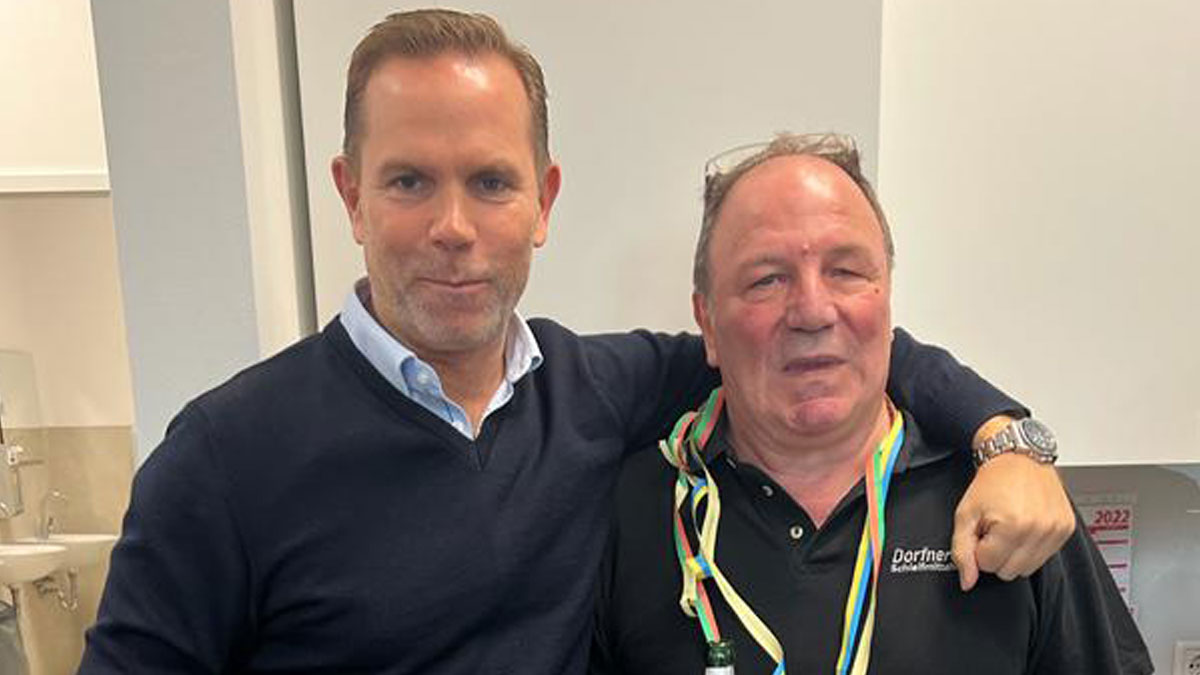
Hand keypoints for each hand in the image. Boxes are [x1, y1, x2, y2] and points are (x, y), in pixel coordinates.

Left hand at [951, 453, 1074, 590]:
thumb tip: (967, 582)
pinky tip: (1025, 526)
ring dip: (1014, 553)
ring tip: (1009, 527)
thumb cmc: (992, 482)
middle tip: (995, 528)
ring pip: (1028, 568)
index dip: (980, 548)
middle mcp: (1039, 530)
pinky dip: (1031, 547)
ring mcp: (1056, 530)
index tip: (982, 530)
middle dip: (997, 553)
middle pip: (1009, 571)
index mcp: (1013, 526)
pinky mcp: (1066, 528)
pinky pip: (1045, 557)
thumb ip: (962, 551)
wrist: (1018, 457)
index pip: (988, 566)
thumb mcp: (965, 514)